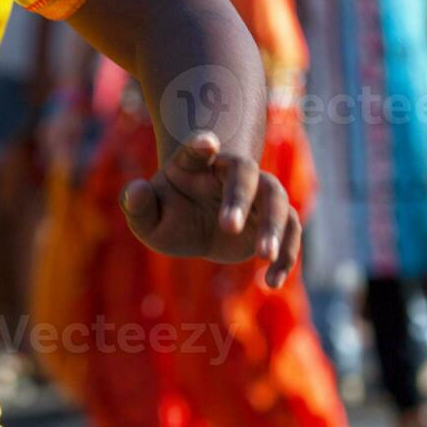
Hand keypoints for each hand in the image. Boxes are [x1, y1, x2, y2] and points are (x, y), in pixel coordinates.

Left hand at [120, 130, 300, 288]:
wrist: (194, 225)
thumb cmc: (167, 214)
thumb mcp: (147, 217)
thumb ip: (139, 205)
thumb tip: (135, 191)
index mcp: (196, 164)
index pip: (198, 150)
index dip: (201, 145)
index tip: (206, 144)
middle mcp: (232, 173)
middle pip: (245, 174)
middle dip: (239, 198)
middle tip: (229, 227)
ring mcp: (257, 194)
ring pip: (277, 200)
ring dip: (273, 226)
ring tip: (265, 255)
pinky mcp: (271, 219)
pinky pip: (291, 231)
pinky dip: (287, 254)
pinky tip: (272, 282)